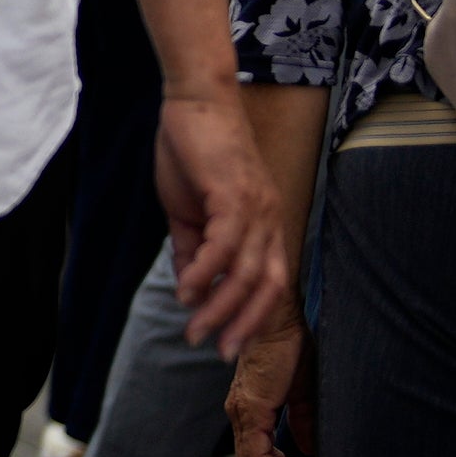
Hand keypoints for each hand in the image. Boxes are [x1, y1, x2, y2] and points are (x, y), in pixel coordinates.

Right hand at [153, 88, 290, 355]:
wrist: (194, 101)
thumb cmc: (193, 151)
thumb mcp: (188, 210)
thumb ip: (192, 248)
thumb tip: (190, 287)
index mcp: (263, 223)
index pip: (271, 282)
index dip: (255, 317)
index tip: (232, 345)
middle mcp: (269, 219)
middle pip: (267, 286)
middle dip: (246, 325)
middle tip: (221, 355)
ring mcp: (255, 207)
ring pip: (245, 273)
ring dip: (219, 308)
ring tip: (194, 331)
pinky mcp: (233, 194)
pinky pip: (223, 246)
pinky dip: (205, 273)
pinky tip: (184, 293)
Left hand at [227, 324, 311, 456]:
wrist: (279, 317)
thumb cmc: (293, 347)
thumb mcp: (303, 391)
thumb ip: (302, 420)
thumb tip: (307, 449)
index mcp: (250, 410)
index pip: (255, 455)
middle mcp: (240, 414)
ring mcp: (242, 412)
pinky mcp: (250, 408)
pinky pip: (257, 453)